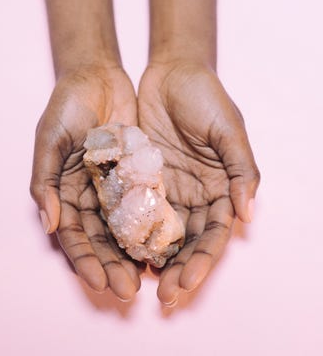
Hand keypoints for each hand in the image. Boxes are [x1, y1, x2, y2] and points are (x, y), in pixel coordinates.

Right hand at [30, 65, 140, 300]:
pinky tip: (165, 246)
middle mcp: (93, 197)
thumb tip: (50, 224)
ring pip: (127, 229)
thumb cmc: (68, 106)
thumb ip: (46, 181)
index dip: (86, 260)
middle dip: (114, 266)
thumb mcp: (50, 139)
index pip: (76, 236)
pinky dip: (154, 226)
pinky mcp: (140, 176)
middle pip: (103, 240)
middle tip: (129, 290)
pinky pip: (148, 205)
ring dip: (136, 255)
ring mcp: (117, 188)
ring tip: (152, 277)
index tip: (99, 282)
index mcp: (67, 193)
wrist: (98, 78)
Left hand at [138, 62, 259, 304]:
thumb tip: (248, 214)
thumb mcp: (229, 130)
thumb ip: (242, 171)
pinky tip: (120, 251)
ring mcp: (165, 189)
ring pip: (158, 232)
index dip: (202, 260)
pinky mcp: (139, 179)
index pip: (212, 234)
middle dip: (176, 269)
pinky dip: (129, 232)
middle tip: (162, 295)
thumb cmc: (205, 98)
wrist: (172, 74)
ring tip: (137, 282)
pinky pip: (133, 209)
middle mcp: (192, 195)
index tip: (185, 283)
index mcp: (218, 189)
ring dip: (149, 259)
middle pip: (185, 241)